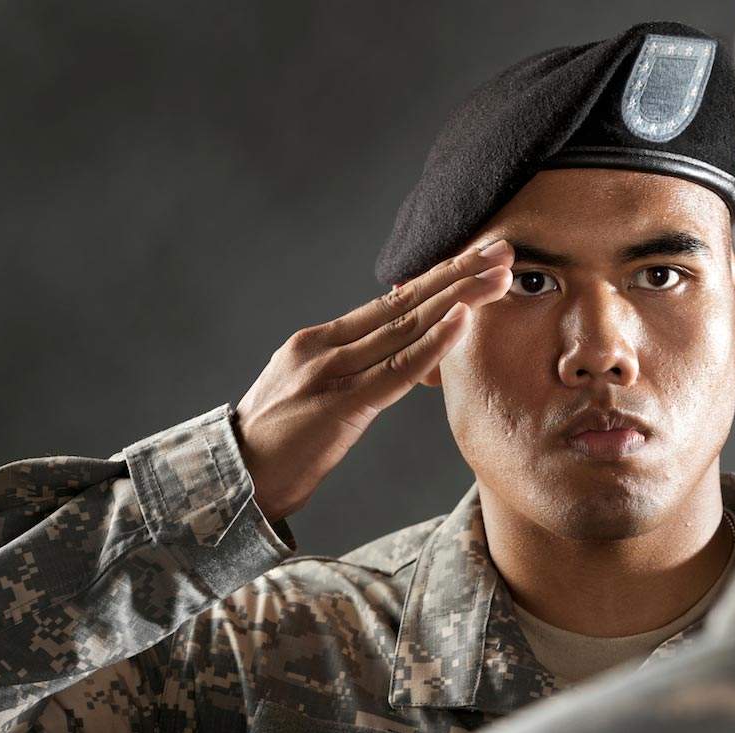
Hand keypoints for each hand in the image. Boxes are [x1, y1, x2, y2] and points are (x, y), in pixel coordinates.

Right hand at [234, 241, 513, 520]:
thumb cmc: (274, 446)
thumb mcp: (309, 394)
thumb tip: (390, 361)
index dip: (438, 277)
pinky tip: (462, 321)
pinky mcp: (338, 406)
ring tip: (498, 276)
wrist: (231, 481)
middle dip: (458, 274)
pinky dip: (433, 343)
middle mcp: (324, 346)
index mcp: (318, 341)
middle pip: (404, 302)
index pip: (390, 301)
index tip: (477, 257)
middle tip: (503, 249)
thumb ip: (348, 372)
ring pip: (406, 326)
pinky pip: (396, 370)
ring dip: (458, 299)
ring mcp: (330, 373)